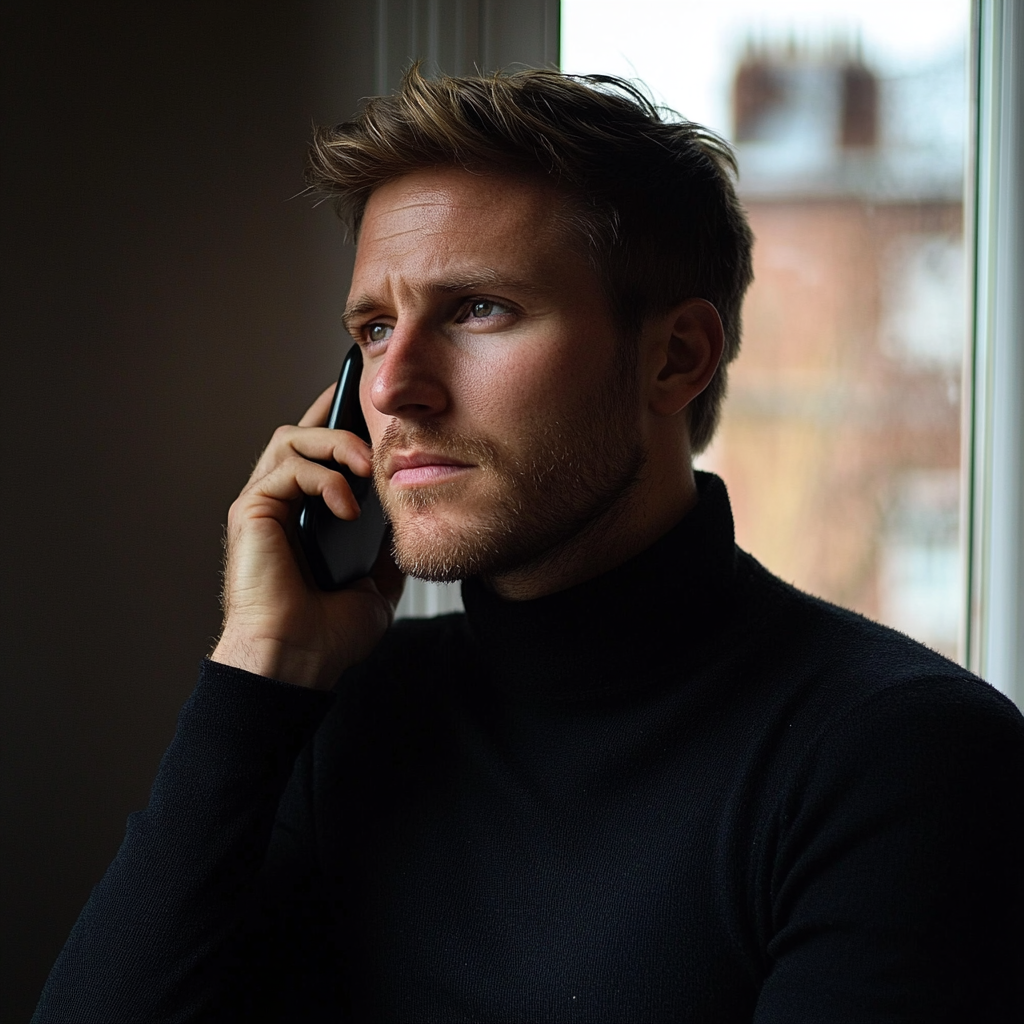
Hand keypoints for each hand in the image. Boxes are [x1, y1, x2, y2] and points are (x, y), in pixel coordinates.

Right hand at [211, 382, 403, 688]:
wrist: (300, 661)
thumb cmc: (328, 633)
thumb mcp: (376, 582)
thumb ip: (384, 547)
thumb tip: (405, 517)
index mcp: (305, 516)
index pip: (317, 453)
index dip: (338, 420)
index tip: (367, 402)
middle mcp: (280, 504)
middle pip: (300, 433)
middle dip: (338, 420)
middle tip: (376, 435)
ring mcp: (262, 505)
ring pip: (290, 438)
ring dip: (335, 444)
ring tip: (369, 468)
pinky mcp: (250, 511)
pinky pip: (287, 469)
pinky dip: (323, 479)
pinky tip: (347, 506)